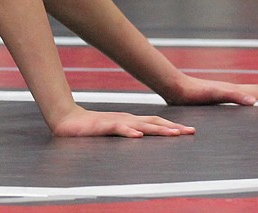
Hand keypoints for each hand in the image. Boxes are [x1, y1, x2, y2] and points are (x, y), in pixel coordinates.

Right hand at [50, 104, 195, 137]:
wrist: (67, 120)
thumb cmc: (91, 127)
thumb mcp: (114, 130)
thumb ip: (128, 133)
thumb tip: (145, 138)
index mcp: (130, 121)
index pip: (155, 122)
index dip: (172, 126)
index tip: (189, 131)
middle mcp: (127, 119)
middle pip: (154, 122)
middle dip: (173, 128)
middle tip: (190, 132)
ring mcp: (116, 121)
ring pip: (141, 125)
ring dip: (158, 129)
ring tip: (173, 133)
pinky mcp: (103, 126)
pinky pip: (118, 128)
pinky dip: (129, 132)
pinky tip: (138, 135)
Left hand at [162, 75, 257, 105]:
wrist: (173, 86)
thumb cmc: (192, 93)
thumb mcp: (214, 95)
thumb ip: (233, 96)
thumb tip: (254, 101)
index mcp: (234, 90)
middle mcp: (230, 89)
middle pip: (257, 90)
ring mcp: (223, 91)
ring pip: (248, 92)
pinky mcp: (214, 95)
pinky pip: (237, 96)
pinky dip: (247, 98)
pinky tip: (244, 102)